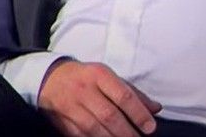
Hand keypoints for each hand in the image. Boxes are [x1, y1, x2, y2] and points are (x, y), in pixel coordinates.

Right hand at [38, 59, 161, 136]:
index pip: (123, 95)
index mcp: (99, 75)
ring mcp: (70, 106)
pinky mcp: (61, 121)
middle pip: (109, 115)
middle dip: (127, 131)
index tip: (150, 127)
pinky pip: (80, 135)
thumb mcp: (109, 77)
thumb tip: (155, 108)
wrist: (50, 79)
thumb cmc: (87, 78)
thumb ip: (133, 93)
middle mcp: (84, 90)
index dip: (139, 113)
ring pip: (94, 128)